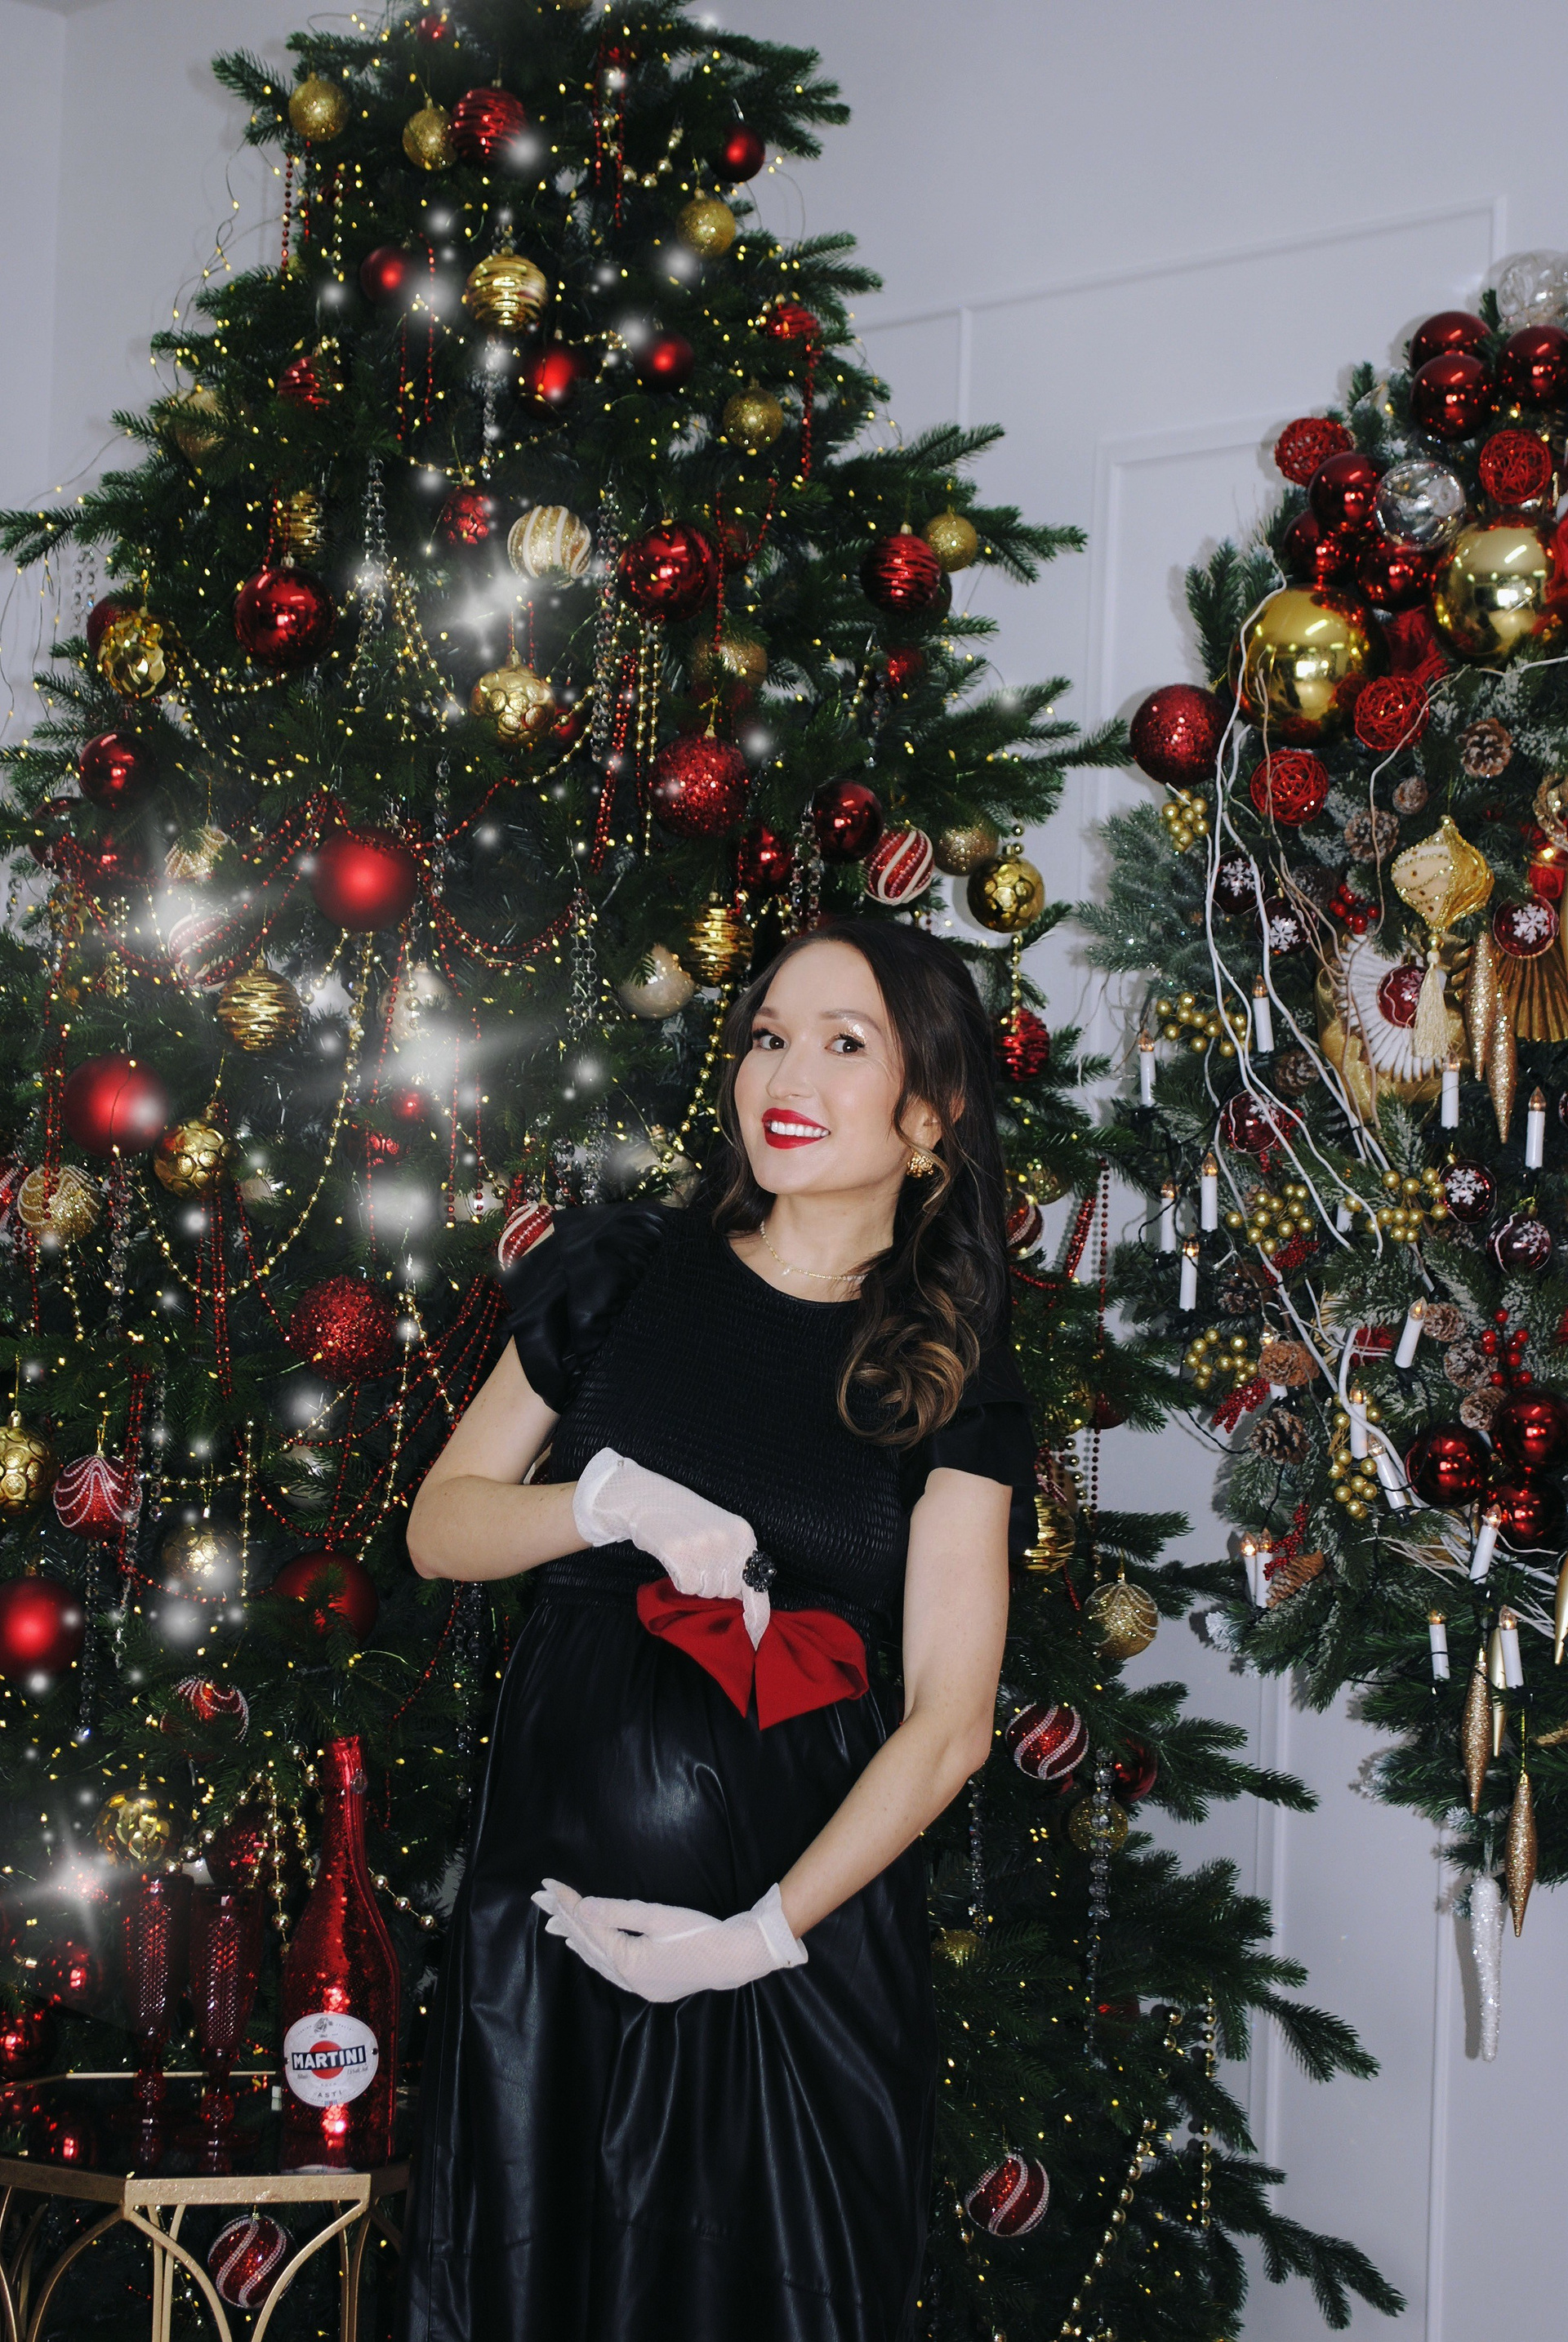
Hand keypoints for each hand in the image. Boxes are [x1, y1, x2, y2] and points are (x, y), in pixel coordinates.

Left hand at [532, 1877, 806, 2002]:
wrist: (733, 1958)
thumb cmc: (699, 1933)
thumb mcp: (658, 1916)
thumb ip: (618, 1912)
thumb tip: (582, 1908)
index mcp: (627, 1961)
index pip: (588, 1926)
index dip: (567, 1903)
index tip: (548, 1885)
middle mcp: (628, 1979)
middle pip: (587, 1945)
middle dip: (564, 1920)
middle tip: (541, 1901)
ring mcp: (639, 1987)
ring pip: (598, 1961)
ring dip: (578, 1941)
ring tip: (557, 1927)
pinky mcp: (651, 1987)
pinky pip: (613, 1970)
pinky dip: (598, 1956)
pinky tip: (594, 1950)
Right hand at [572, 1447, 770, 1645]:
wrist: (651, 1498)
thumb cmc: (688, 1519)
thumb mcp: (722, 1531)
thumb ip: (736, 1560)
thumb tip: (744, 1599)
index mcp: (744, 1535)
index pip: (756, 1584)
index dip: (757, 1614)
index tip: (756, 1634)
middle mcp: (728, 1540)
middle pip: (728, 1591)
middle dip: (714, 1585)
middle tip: (699, 1562)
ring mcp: (704, 1546)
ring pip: (707, 1591)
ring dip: (696, 1582)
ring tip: (687, 1556)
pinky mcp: (679, 1552)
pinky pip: (687, 1587)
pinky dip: (680, 1580)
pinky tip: (675, 1560)